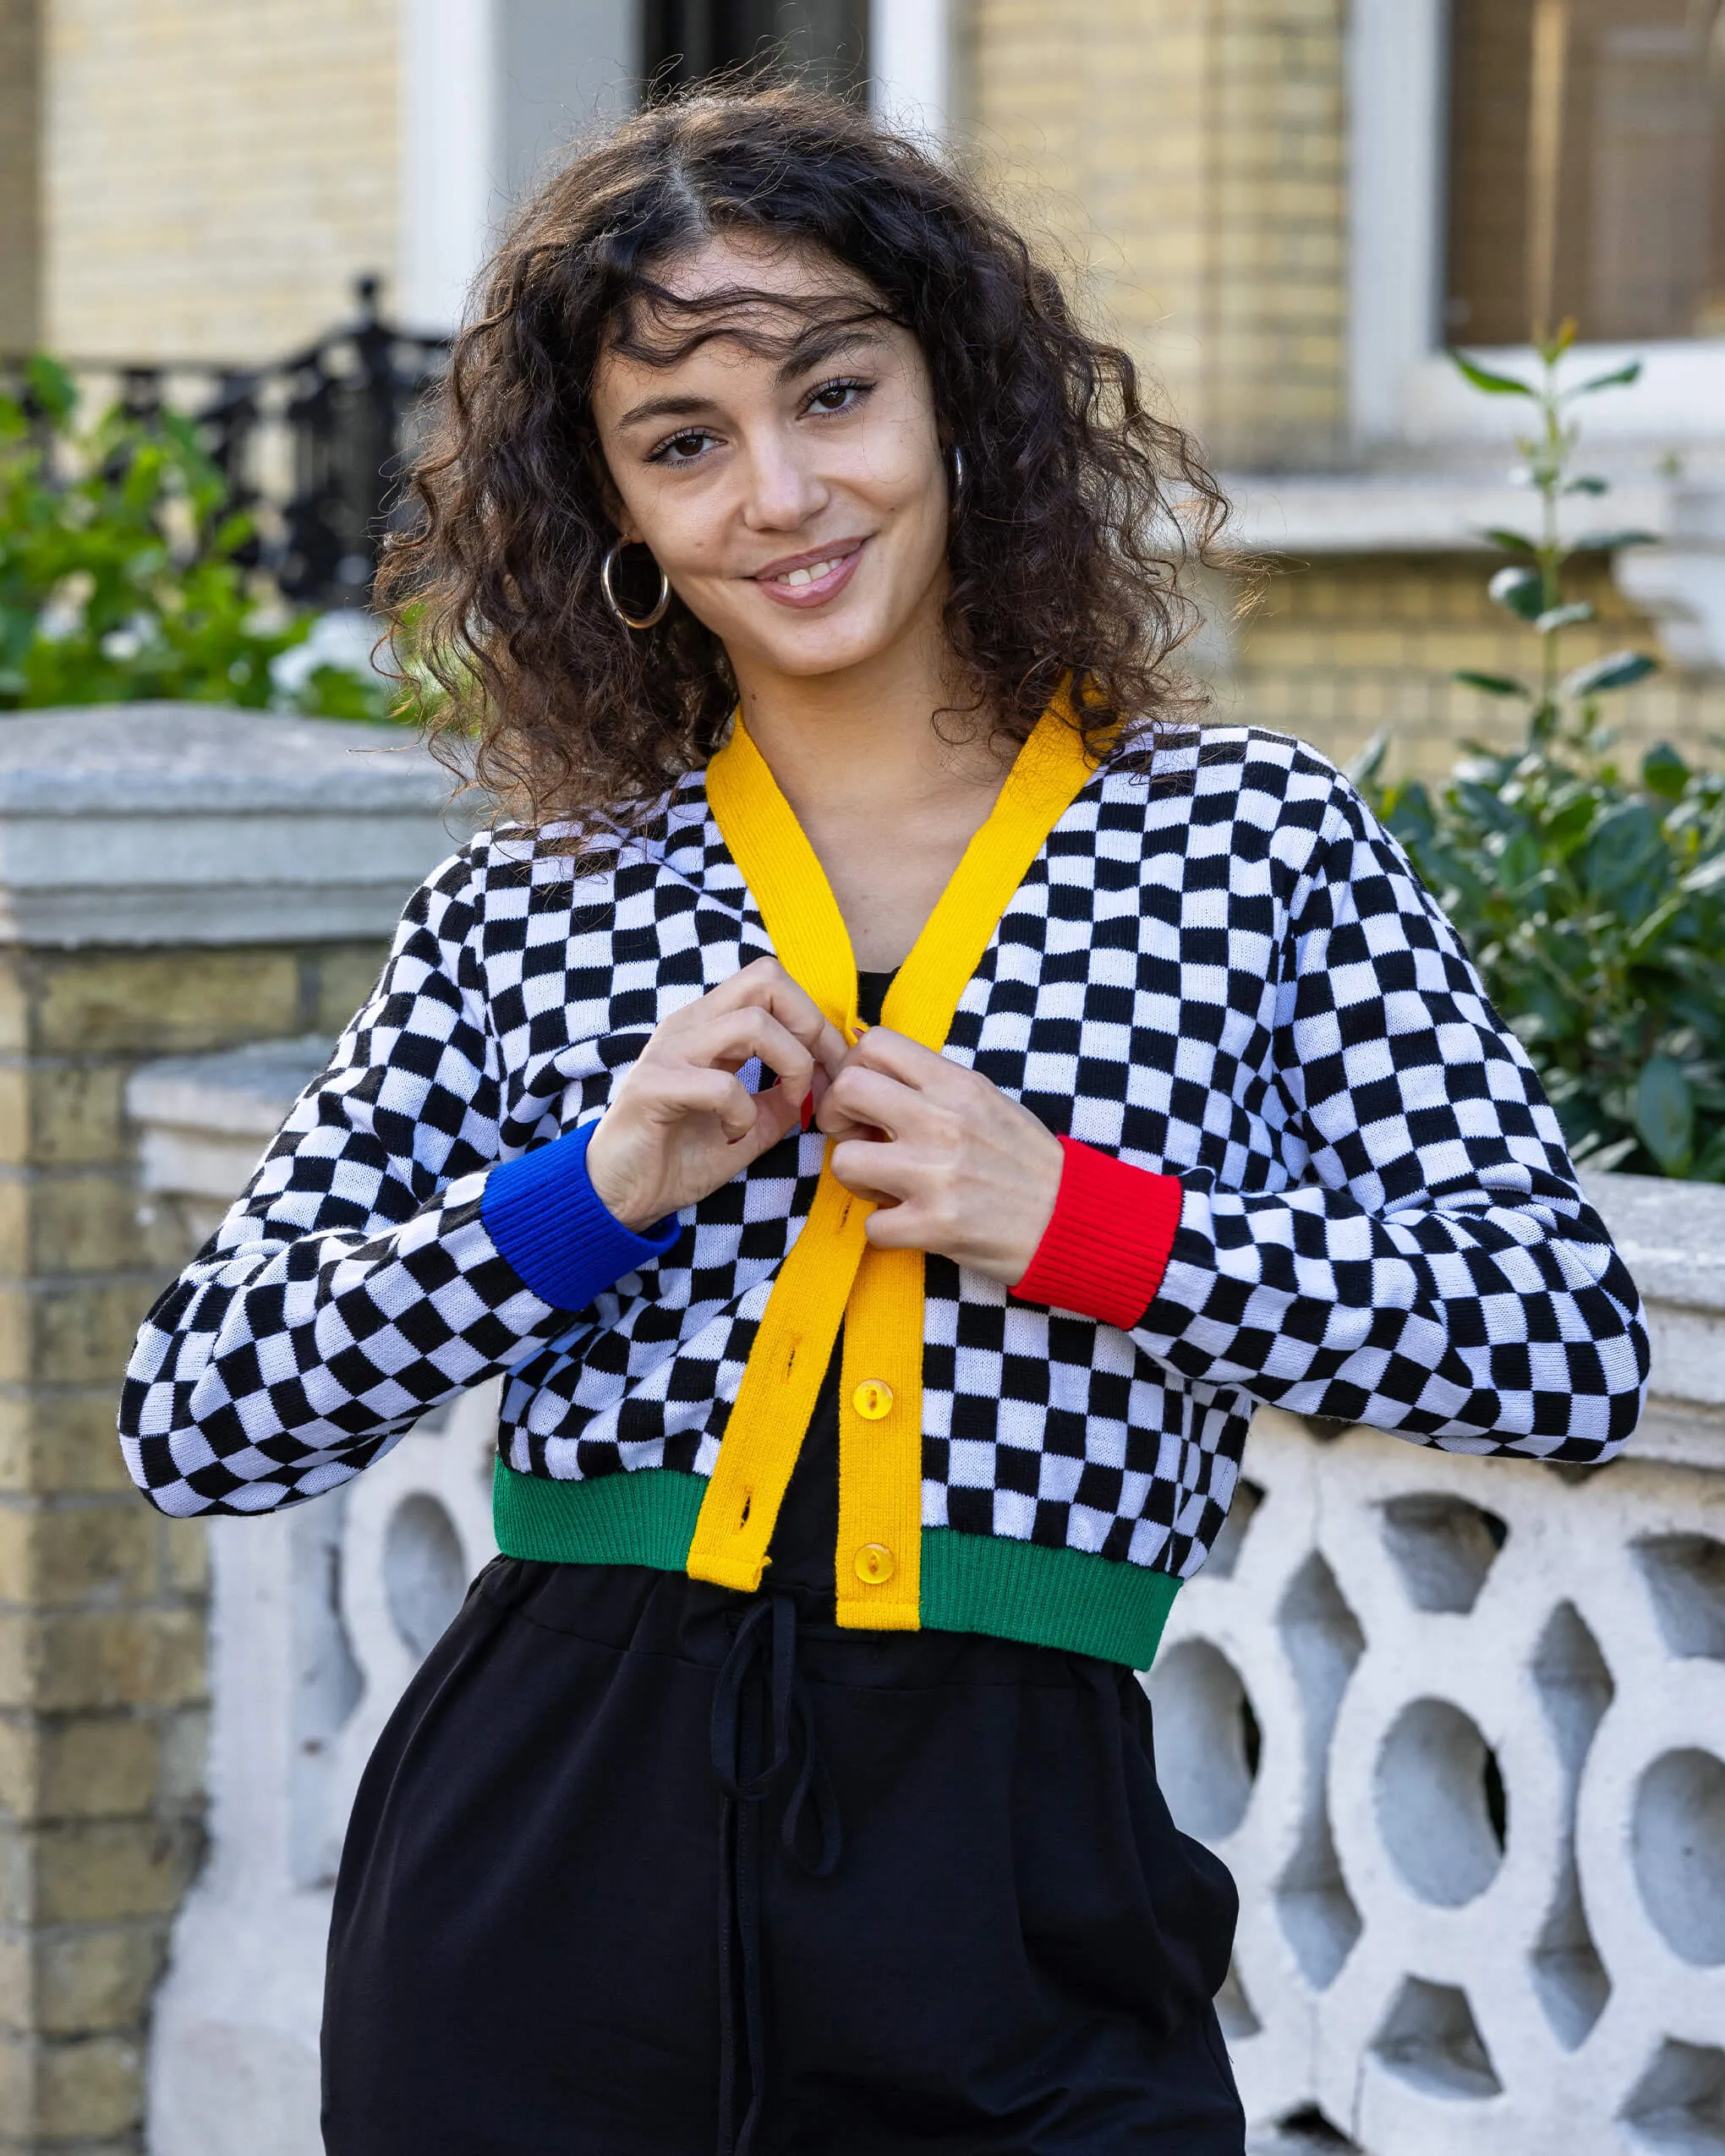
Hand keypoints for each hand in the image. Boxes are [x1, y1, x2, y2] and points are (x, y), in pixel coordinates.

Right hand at [586, 958, 847, 1232]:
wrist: (617, 1196)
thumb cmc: (677, 1157)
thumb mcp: (748, 1126)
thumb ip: (782, 1102)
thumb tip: (824, 1085)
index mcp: (709, 1025)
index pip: (772, 982)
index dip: (816, 1020)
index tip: (837, 1070)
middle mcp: (689, 1025)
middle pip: (766, 978)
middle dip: (810, 1026)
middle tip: (818, 1077)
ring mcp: (669, 1052)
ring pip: (752, 1023)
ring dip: (789, 1065)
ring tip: (788, 1104)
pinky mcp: (654, 1086)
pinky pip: (721, 1084)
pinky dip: (745, 1111)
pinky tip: (736, 1132)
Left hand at [816, 1028, 1061, 1284]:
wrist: (1074, 1218)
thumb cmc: (1026, 1161)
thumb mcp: (988, 1101)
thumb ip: (934, 1085)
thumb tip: (873, 1070)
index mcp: (957, 1084)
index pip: (874, 1043)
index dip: (853, 1068)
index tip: (865, 1098)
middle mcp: (943, 1121)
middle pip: (846, 1090)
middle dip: (838, 1118)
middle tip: (860, 1139)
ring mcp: (936, 1174)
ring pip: (844, 1161)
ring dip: (857, 1179)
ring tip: (886, 1186)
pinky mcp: (935, 1225)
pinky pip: (871, 1226)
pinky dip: (885, 1230)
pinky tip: (910, 1224)